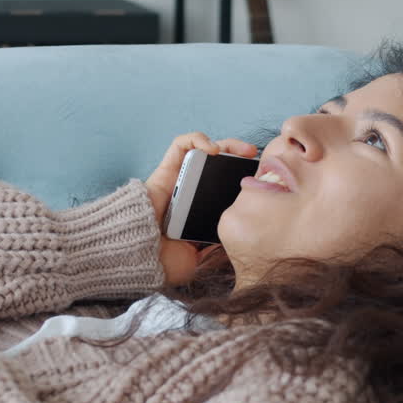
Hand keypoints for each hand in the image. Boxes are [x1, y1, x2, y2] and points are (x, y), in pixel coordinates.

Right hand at [144, 132, 258, 286]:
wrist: (138, 256)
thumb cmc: (162, 262)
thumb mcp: (200, 259)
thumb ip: (217, 248)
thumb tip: (237, 240)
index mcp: (200, 211)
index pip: (225, 187)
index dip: (244, 180)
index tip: (263, 181)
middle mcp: (190, 191)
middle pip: (219, 166)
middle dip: (241, 159)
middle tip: (259, 161)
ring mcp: (178, 179)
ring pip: (204, 150)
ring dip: (226, 144)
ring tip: (244, 151)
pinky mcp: (165, 169)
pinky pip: (181, 145)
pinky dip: (197, 140)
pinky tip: (212, 149)